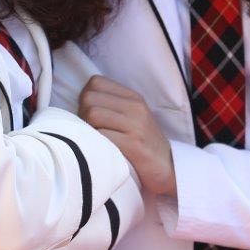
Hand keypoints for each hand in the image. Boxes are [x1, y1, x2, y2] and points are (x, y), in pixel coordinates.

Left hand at [77, 75, 176, 196]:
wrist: (168, 167)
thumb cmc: (143, 142)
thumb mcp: (132, 116)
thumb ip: (112, 104)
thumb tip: (81, 102)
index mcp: (132, 97)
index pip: (95, 82)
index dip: (86, 97)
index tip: (89, 114)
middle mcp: (135, 107)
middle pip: (89, 98)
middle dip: (82, 114)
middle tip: (89, 130)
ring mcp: (136, 126)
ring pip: (93, 115)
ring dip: (87, 129)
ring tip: (94, 140)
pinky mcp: (134, 145)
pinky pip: (102, 136)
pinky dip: (96, 143)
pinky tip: (102, 150)